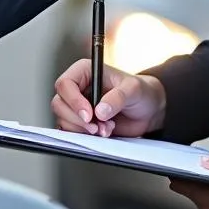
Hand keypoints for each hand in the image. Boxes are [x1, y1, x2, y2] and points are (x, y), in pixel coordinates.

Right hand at [51, 58, 165, 137]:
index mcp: (85, 72)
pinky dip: (85, 136)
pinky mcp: (81, 122)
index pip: (65, 84)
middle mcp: (78, 88)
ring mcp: (78, 106)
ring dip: (84, 129)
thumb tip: (100, 110)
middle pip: (59, 104)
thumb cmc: (140, 92)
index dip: (73, 100)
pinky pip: (72, 131)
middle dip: (77, 119)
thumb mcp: (133, 89)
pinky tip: (103, 132)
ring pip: (63, 120)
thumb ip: (118, 97)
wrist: (149, 110)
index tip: (88, 114)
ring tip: (106, 128)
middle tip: (96, 126)